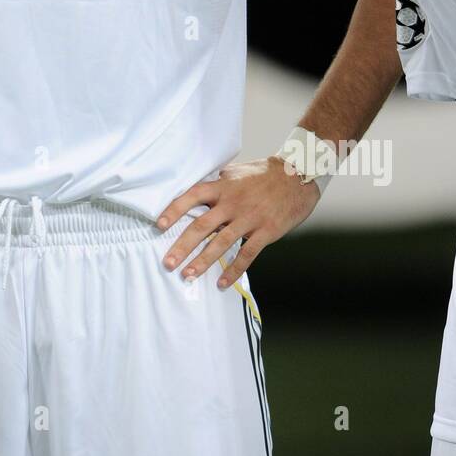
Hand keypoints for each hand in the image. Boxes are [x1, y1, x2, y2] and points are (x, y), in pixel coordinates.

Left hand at [156, 156, 319, 288]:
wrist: (297, 175)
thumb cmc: (262, 174)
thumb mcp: (235, 172)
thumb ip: (215, 183)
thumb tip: (193, 191)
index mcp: (222, 186)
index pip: (192, 196)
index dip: (174, 210)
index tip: (159, 225)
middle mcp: (232, 202)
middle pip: (201, 226)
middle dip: (182, 246)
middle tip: (168, 263)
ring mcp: (249, 218)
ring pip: (221, 243)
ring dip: (203, 262)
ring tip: (188, 276)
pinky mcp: (266, 231)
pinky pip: (247, 254)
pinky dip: (234, 270)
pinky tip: (222, 283)